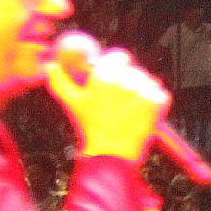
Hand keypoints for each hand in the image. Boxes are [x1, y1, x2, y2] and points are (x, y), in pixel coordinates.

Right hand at [48, 42, 169, 161]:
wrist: (111, 154)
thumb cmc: (91, 127)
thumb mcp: (71, 102)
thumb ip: (59, 80)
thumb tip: (50, 65)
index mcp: (105, 76)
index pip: (119, 56)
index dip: (116, 66)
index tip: (113, 76)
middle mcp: (126, 80)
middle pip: (134, 69)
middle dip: (127, 80)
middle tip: (118, 98)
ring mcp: (144, 90)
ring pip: (147, 80)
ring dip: (141, 90)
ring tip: (128, 108)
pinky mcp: (158, 102)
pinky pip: (159, 93)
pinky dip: (153, 101)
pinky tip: (139, 112)